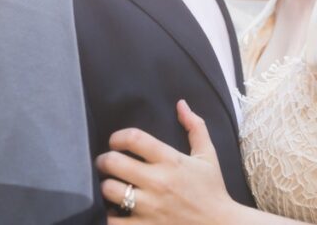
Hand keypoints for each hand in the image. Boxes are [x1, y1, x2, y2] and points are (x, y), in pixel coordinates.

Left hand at [96, 100, 238, 223]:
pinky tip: (115, 210)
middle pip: (113, 162)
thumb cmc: (212, 190)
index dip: (117, 137)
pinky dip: (110, 214)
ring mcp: (150, 207)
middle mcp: (158, 181)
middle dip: (104, 161)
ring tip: (110, 186)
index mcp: (171, 160)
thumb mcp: (208, 155)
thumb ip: (195, 127)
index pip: (134, 138)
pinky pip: (113, 220)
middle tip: (105, 163)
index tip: (115, 142)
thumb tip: (181, 104)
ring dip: (105, 186)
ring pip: (109, 190)